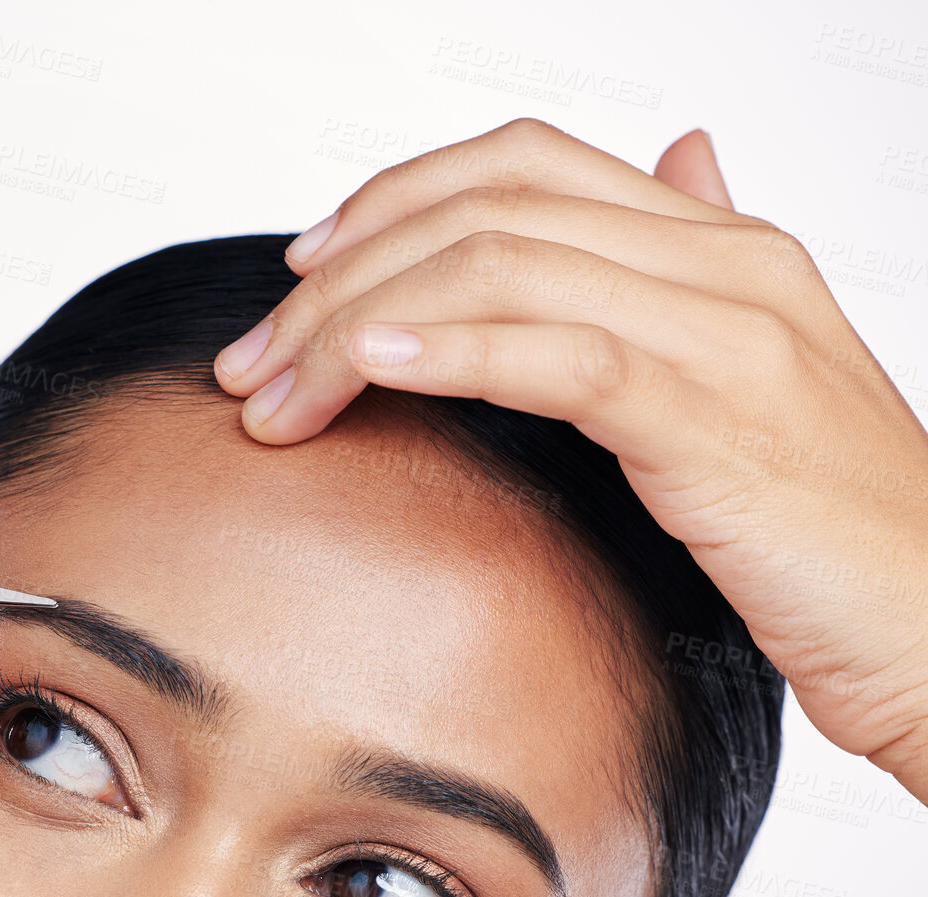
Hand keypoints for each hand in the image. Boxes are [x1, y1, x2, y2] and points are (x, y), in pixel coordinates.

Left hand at [212, 119, 927, 801]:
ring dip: (360, 324)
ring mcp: (727, 331)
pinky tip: (368, 370)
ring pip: (501, 267)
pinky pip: (560, 353)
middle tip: (257, 356)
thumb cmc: (838, 537)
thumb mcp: (759, 383)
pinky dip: (449, 350)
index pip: (522, 166)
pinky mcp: (717, 419)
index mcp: (721, 249)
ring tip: (276, 387)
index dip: (392, 202)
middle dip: (342, 275)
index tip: (302, 274)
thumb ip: (697, 274)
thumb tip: (680, 161)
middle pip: (487, 207)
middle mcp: (724, 264)